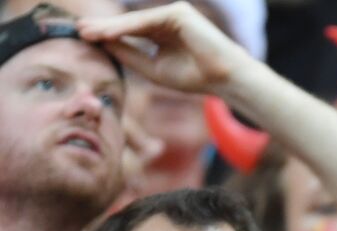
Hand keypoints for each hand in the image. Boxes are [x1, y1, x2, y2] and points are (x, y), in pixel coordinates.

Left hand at [77, 1, 253, 94]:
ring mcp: (174, 14)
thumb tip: (101, 42)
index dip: (108, 36)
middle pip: (129, 24)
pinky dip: (126, 28)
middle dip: (104, 28)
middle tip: (78, 30)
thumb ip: (129, 54)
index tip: (86, 39)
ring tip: (86, 32)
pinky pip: (145, 21)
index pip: (131, 32)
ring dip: (110, 28)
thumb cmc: (196, 78)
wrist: (226, 79)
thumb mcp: (153, 68)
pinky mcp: (178, 13)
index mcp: (164, 34)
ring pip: (135, 22)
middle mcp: (168, 21)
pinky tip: (107, 34)